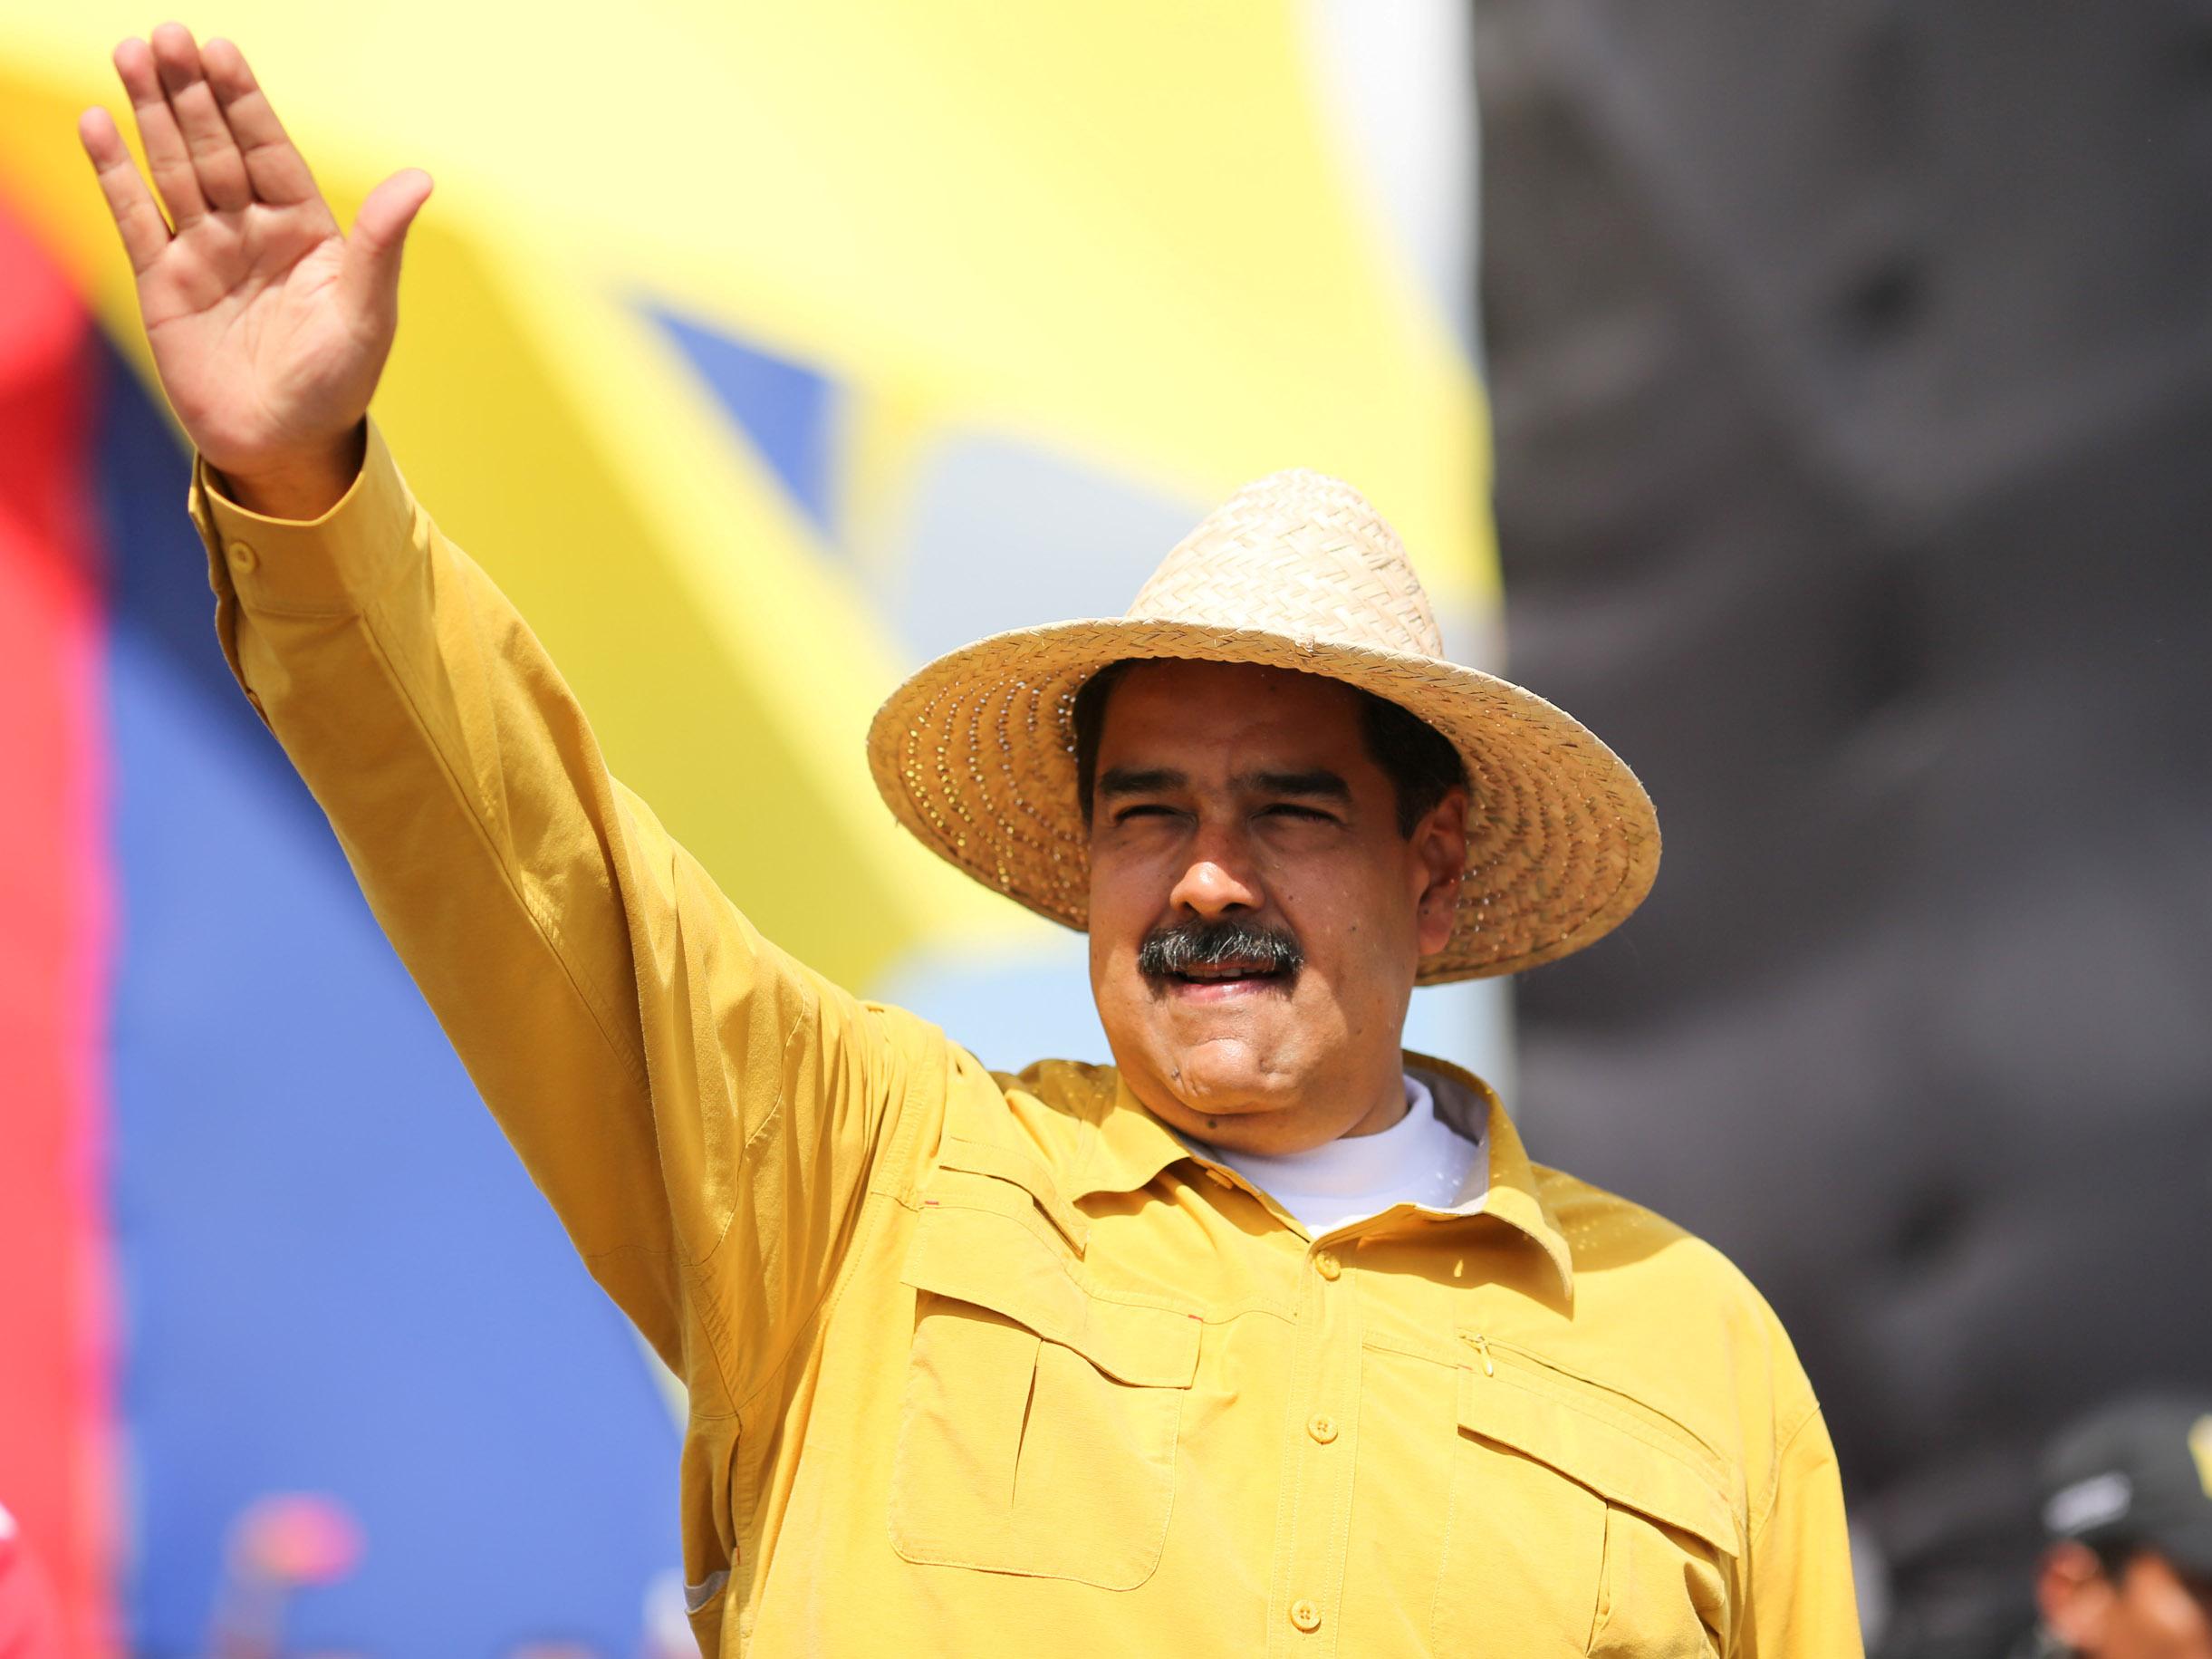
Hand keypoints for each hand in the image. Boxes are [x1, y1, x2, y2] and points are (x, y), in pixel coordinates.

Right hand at [78, 23, 430, 517]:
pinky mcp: (162, 281)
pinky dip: (114, 172)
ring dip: (151, 113)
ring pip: (173, 169)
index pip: (270, 151)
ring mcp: (204, 252)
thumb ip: (380, 242)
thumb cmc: (337, 383)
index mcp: (306, 231)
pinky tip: (97, 122)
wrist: (284, 446)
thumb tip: (420, 177)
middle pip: (215, 147)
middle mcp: (252, 231)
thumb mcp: (366, 311)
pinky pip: (134, 216)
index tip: (221, 50)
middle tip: (166, 35)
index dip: (244, 102)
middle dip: (191, 92)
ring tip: (130, 53)